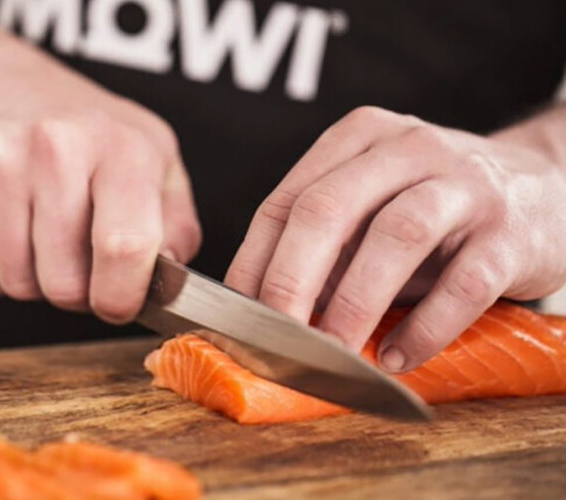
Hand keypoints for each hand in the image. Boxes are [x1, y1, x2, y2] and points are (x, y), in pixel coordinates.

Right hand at [0, 49, 200, 322]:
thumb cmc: (86, 133)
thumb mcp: (155, 159)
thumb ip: (176, 225)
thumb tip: (169, 280)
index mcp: (122, 146)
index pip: (125, 246)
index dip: (122, 296)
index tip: (118, 301)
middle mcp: (57, 147)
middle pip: (64, 282)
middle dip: (77, 291)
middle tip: (80, 261)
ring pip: (19, 283)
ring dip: (36, 280)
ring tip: (44, 237)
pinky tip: (9, 227)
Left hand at [225, 106, 565, 371]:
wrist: (543, 186)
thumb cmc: (434, 207)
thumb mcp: (371, 207)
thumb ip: (323, 246)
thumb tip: (259, 310)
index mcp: (358, 138)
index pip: (285, 201)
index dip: (254, 263)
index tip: (236, 316)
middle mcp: (407, 148)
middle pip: (328, 209)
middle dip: (291, 281)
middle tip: (273, 338)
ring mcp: (464, 184)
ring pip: (396, 236)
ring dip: (354, 304)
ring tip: (332, 353)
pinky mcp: (511, 231)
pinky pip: (463, 284)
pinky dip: (424, 328)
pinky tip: (396, 357)